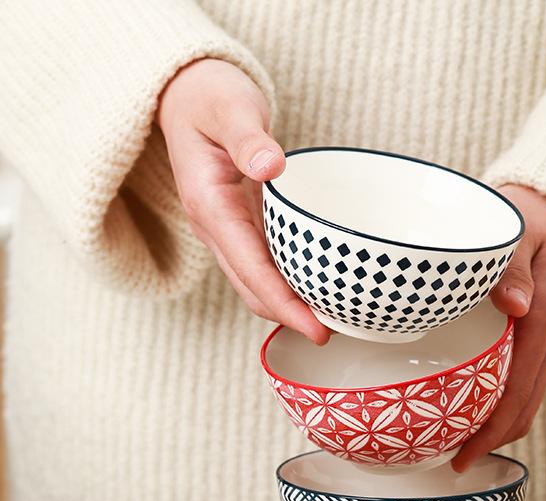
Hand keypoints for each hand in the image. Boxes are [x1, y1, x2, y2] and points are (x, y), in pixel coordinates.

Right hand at [157, 58, 328, 343]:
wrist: (185, 94)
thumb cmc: (209, 96)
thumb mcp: (229, 106)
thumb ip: (248, 137)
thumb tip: (270, 167)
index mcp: (211, 207)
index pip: (251, 271)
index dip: (284, 305)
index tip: (316, 328)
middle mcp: (216, 228)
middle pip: (253, 289)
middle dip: (289, 317)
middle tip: (332, 332)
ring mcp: (227, 230)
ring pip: (256, 283)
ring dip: (288, 306)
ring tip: (329, 319)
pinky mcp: (240, 226)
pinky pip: (263, 264)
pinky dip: (287, 283)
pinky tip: (315, 285)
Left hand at [452, 184, 545, 470]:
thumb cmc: (523, 219)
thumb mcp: (516, 233)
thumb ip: (512, 266)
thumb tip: (515, 305)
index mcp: (543, 320)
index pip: (519, 389)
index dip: (493, 428)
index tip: (462, 455)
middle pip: (525, 407)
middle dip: (493, 440)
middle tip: (453, 463)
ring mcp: (544, 342)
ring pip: (526, 402)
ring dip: (498, 430)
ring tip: (459, 449)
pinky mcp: (534, 341)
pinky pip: (522, 386)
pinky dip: (501, 410)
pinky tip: (474, 415)